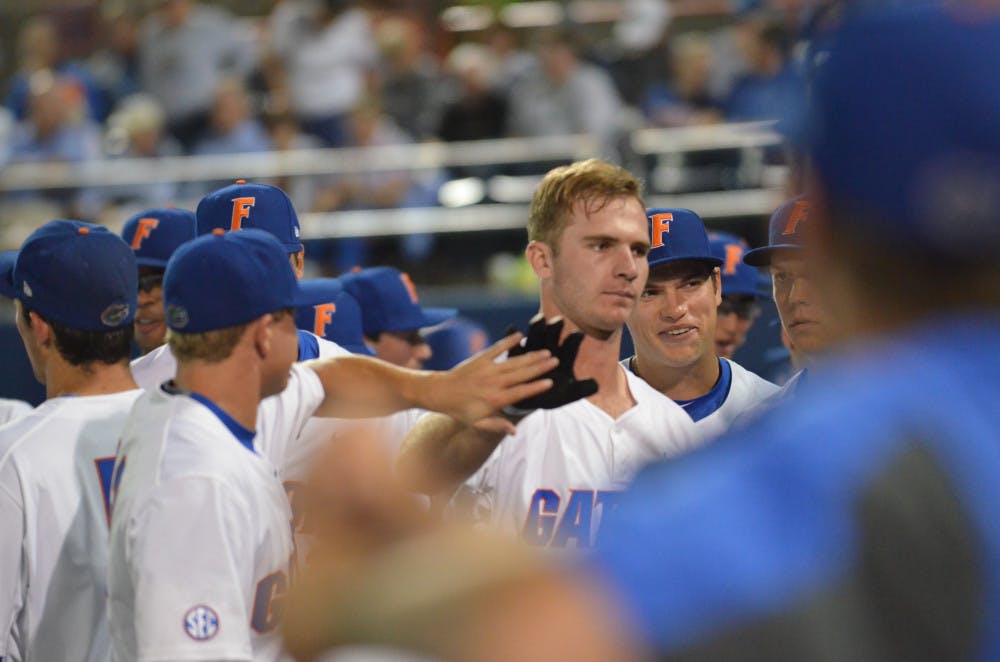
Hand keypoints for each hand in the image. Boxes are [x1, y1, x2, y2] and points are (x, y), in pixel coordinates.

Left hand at [422, 332, 557, 431]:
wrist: (440, 392)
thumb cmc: (460, 409)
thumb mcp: (477, 423)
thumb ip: (497, 425)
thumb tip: (515, 431)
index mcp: (495, 399)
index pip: (520, 392)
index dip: (536, 387)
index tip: (550, 382)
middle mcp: (494, 383)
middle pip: (521, 374)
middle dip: (539, 367)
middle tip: (555, 361)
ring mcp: (488, 369)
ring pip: (514, 362)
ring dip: (530, 356)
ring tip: (545, 351)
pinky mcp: (480, 358)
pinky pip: (497, 348)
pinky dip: (508, 341)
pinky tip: (520, 335)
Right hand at [502, 315, 597, 417]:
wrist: (531, 398)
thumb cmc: (552, 394)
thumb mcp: (568, 394)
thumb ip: (581, 389)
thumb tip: (597, 385)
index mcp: (563, 356)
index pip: (571, 345)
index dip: (574, 340)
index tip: (578, 334)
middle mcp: (548, 349)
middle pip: (553, 335)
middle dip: (556, 328)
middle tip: (559, 320)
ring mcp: (532, 349)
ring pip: (535, 336)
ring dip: (537, 327)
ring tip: (539, 319)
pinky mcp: (516, 354)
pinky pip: (514, 345)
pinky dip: (512, 337)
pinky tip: (511, 328)